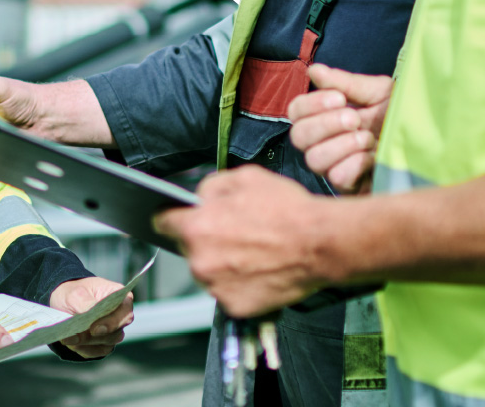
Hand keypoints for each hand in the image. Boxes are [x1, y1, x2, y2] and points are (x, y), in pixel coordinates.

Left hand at [47, 277, 134, 358]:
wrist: (63, 302)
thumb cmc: (73, 293)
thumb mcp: (76, 293)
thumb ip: (86, 303)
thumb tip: (91, 315)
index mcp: (119, 298)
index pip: (125, 314)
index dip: (112, 323)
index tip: (94, 329)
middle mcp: (120, 316)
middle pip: (115, 333)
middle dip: (92, 336)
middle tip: (73, 335)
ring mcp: (113, 331)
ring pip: (106, 343)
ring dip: (86, 342)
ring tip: (67, 337)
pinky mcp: (104, 343)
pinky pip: (98, 351)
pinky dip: (84, 349)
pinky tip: (71, 342)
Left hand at [153, 166, 335, 317]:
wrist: (321, 244)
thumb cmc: (287, 210)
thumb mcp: (246, 178)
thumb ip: (211, 186)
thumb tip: (198, 197)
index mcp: (197, 227)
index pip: (163, 222)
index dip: (173, 217)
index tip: (178, 219)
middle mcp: (200, 260)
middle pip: (189, 249)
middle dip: (206, 241)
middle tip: (237, 235)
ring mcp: (216, 287)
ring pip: (208, 273)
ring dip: (222, 265)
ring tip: (252, 254)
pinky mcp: (234, 307)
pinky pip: (227, 294)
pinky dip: (238, 286)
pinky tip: (258, 272)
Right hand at [286, 65, 393, 192]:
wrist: (433, 139)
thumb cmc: (404, 114)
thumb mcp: (379, 92)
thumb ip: (346, 83)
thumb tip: (314, 71)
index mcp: (328, 117)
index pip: (296, 112)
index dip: (311, 104)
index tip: (339, 98)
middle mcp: (326, 143)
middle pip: (299, 137)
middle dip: (325, 124)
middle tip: (354, 118)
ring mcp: (336, 166)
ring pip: (314, 160)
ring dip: (342, 145)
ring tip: (368, 138)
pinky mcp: (352, 187)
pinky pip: (338, 177)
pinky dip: (356, 164)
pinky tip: (374, 157)